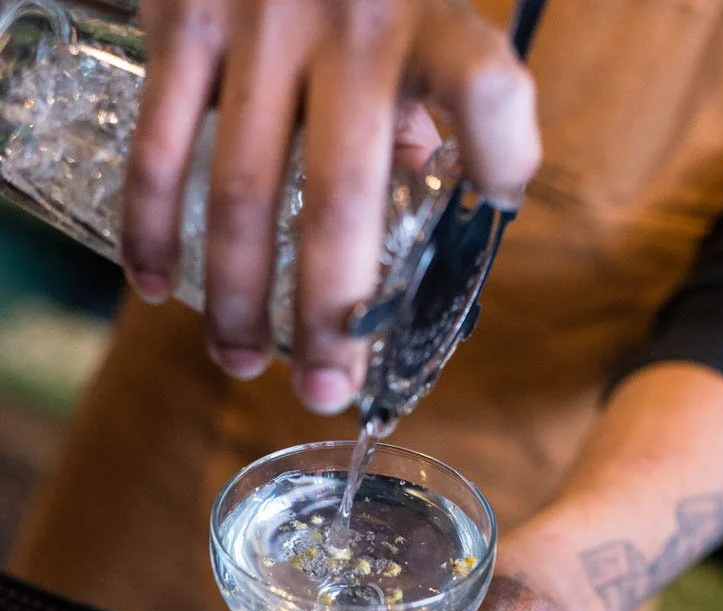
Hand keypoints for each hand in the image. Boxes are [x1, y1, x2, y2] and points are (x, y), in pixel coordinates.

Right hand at [122, 0, 539, 406]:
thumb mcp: (419, 14)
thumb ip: (436, 101)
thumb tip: (428, 189)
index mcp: (429, 26)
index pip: (487, 92)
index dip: (502, 159)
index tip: (494, 211)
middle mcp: (350, 29)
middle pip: (341, 201)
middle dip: (330, 317)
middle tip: (326, 392)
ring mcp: (260, 27)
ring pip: (242, 194)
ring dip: (236, 299)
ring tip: (241, 360)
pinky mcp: (185, 21)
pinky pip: (160, 148)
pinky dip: (151, 227)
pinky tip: (155, 285)